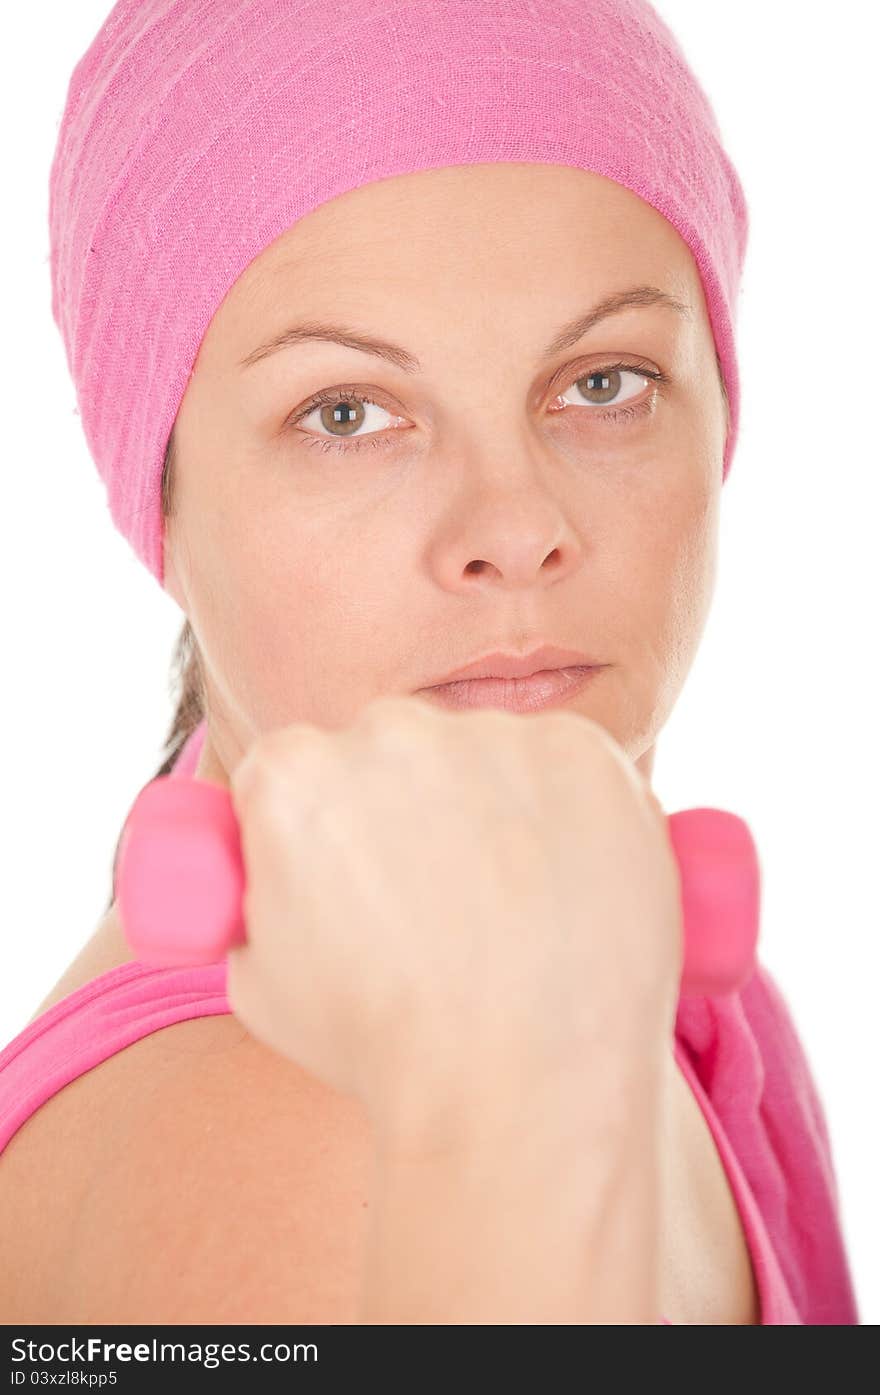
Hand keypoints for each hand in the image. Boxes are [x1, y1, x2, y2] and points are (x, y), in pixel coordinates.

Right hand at [223, 696, 683, 1133]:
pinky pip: (566, 769)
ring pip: (485, 757)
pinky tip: (565, 893)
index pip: (296, 766)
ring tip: (513, 915)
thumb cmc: (387, 1047)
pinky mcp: (582, 752)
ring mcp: (494, 737)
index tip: (355, 868)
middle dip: (410, 807)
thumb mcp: (260, 982)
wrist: (523, 1085)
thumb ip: (259, 894)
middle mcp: (390, 732)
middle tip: (441, 899)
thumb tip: (278, 867)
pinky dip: (569, 816)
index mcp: (295, 775)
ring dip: (494, 810)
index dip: (325, 823)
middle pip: (393, 750)